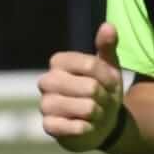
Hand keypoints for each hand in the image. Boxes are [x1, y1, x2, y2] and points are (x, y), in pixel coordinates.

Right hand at [38, 23, 124, 150]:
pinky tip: (85, 126)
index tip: (109, 83)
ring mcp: (45, 104)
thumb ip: (107, 46)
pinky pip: (75, 127)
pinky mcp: (48, 126)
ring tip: (94, 113)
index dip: (108, 77)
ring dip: (98, 113)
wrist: (101, 123)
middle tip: (101, 100)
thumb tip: (108, 26)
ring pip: (85, 108)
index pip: (91, 65)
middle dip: (103, 96)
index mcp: (59, 62)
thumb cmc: (103, 89)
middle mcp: (47, 81)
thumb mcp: (109, 67)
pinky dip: (88, 128)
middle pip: (90, 87)